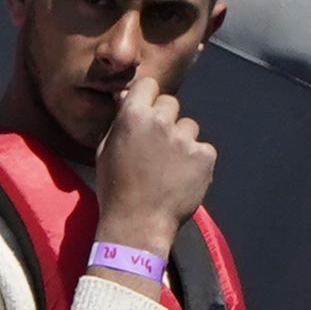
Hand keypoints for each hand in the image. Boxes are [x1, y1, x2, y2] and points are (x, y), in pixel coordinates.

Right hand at [91, 79, 218, 251]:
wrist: (138, 224)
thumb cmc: (115, 189)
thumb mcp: (105, 150)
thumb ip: (119, 120)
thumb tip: (125, 96)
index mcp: (134, 115)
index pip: (148, 85)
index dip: (148, 98)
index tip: (147, 112)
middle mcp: (161, 121)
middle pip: (171, 104)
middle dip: (166, 119)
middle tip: (157, 147)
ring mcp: (185, 139)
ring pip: (189, 126)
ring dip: (182, 141)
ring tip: (169, 167)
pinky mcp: (205, 156)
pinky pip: (204, 149)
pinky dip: (196, 161)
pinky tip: (182, 178)